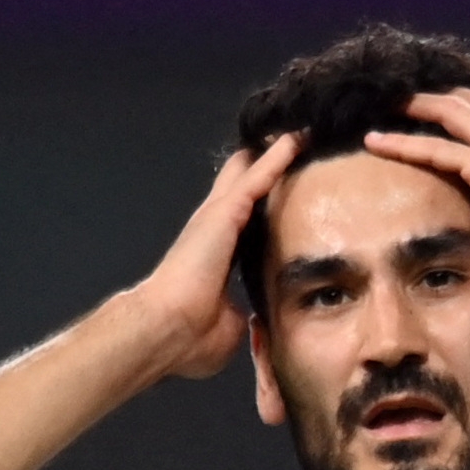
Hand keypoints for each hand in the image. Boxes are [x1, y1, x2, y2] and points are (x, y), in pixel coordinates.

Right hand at [124, 134, 301, 377]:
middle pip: (244, 185)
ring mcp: (217, 217)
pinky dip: (278, 157)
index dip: (262, 204)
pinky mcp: (224, 212)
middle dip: (265, 165)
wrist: (167, 331)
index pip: (245, 221)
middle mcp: (215, 228)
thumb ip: (243, 314)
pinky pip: (258, 177)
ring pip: (252, 173)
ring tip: (302, 130)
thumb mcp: (230, 326)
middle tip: (293, 140)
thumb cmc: (190, 338)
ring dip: (276, 152)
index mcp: (218, 254)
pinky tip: (297, 139)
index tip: (283, 191)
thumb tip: (254, 319)